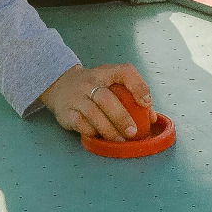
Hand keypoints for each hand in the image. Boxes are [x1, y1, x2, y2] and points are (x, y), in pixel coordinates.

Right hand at [37, 63, 151, 139]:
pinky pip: (79, 123)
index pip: (124, 72)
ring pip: (92, 113)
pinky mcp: (66, 111)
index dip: (138, 86)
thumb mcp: (111, 83)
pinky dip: (92, 131)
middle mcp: (89, 82)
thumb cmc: (95, 86)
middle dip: (121, 117)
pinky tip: (100, 137)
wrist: (60, 84)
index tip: (146, 103)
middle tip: (133, 132)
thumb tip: (151, 118)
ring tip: (120, 140)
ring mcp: (76, 97)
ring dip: (108, 129)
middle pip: (106, 98)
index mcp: (105, 73)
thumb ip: (132, 96)